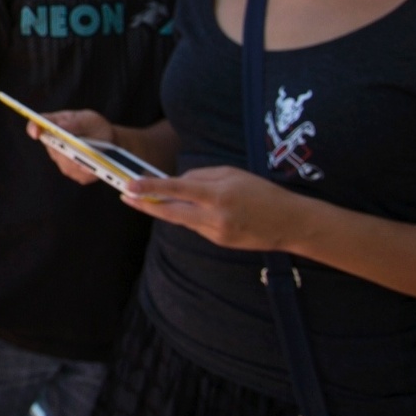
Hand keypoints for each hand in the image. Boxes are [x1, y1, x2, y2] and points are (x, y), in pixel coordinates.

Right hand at [27, 110, 116, 186]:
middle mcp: (53, 144)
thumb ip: (76, 123)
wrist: (108, 141)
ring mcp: (61, 160)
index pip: (36, 125)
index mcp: (53, 124)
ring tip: (97, 156)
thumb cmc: (94, 126)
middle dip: (68, 150)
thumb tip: (61, 127)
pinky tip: (99, 164)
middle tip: (83, 149)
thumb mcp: (89, 119)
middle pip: (53, 150)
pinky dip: (91, 170)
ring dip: (83, 161)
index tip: (36, 132)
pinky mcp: (73, 173)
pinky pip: (80, 175)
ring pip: (67, 165)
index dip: (33, 128)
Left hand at [124, 166, 307, 251]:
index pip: (177, 189)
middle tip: (125, 196)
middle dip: (145, 204)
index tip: (130, 185)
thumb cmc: (262, 192)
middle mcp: (215, 217)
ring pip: (181, 219)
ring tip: (149, 198)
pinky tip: (192, 208)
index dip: (150, 187)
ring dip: (167, 208)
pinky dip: (190, 215)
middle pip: (170, 212)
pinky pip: (196, 226)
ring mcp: (216, 233)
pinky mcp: (219, 242)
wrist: (290, 223)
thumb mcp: (232, 173)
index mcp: (218, 195)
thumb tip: (176, 181)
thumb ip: (201, 176)